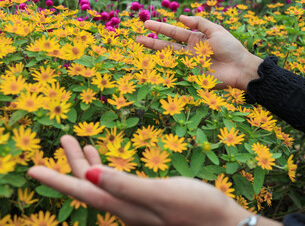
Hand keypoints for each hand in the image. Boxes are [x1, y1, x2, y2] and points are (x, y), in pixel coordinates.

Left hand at [27, 135, 249, 225]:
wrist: (221, 224)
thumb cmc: (197, 209)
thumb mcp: (162, 195)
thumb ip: (125, 187)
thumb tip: (88, 177)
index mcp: (124, 206)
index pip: (82, 192)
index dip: (56, 180)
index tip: (32, 168)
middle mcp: (124, 208)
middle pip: (89, 186)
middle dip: (72, 163)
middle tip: (65, 137)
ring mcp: (135, 206)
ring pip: (103, 184)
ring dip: (89, 164)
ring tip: (80, 143)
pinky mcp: (147, 202)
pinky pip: (118, 184)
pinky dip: (109, 170)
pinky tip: (109, 164)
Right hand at [135, 15, 263, 90]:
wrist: (240, 68)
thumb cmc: (231, 48)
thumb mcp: (216, 30)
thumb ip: (199, 23)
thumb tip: (181, 18)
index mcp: (195, 39)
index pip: (174, 33)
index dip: (160, 28)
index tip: (146, 24)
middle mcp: (189, 52)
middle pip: (167, 46)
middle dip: (152, 41)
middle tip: (136, 38)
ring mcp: (189, 65)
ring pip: (169, 58)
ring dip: (155, 54)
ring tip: (140, 48)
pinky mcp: (191, 77)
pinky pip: (176, 72)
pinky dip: (165, 69)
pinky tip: (153, 66)